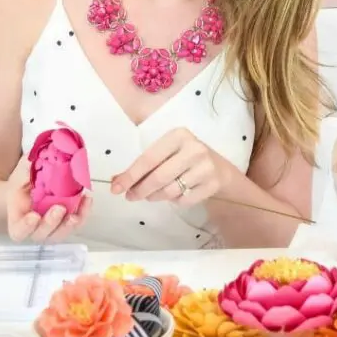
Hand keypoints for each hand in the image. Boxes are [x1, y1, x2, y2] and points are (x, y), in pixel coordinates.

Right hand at [6, 156, 92, 242]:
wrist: (30, 186)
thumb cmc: (22, 183)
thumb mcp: (21, 173)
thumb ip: (26, 170)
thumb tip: (35, 161)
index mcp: (17, 220)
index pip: (19, 231)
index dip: (26, 227)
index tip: (33, 216)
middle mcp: (34, 229)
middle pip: (43, 235)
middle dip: (52, 223)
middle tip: (59, 208)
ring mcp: (52, 228)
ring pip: (62, 233)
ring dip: (72, 222)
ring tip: (80, 204)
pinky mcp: (66, 222)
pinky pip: (76, 223)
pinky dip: (83, 212)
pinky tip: (87, 199)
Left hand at [111, 128, 232, 206]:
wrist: (221, 169)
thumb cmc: (186, 158)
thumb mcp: (167, 153)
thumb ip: (144, 165)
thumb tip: (116, 180)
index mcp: (178, 135)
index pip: (149, 158)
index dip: (130, 175)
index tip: (116, 188)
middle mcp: (194, 148)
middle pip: (159, 177)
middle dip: (140, 190)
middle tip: (130, 197)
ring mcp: (205, 167)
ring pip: (170, 191)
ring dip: (155, 196)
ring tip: (151, 194)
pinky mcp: (212, 185)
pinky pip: (184, 200)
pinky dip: (174, 201)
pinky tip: (175, 194)